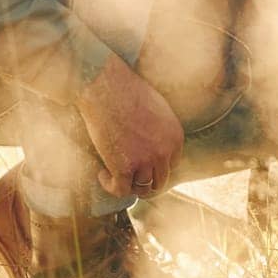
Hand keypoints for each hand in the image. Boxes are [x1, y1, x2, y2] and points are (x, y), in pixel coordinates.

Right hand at [76, 52, 184, 198]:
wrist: (106, 87)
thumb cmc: (126, 91)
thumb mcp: (156, 109)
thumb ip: (160, 130)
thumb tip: (152, 144)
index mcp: (175, 137)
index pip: (171, 164)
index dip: (155, 166)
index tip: (140, 163)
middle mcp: (164, 152)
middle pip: (159, 180)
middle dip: (144, 180)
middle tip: (128, 174)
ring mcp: (145, 161)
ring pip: (142, 188)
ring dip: (129, 184)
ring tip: (114, 174)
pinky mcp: (123, 167)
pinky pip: (120, 190)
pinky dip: (111, 186)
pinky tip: (102, 173)